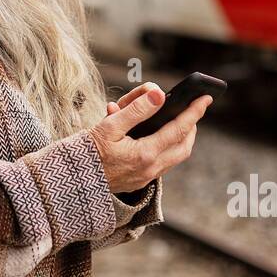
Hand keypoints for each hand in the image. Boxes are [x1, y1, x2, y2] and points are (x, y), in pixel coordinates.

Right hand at [89, 81, 212, 193]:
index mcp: (145, 154)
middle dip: (192, 128)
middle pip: (184, 147)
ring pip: (175, 158)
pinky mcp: (138, 182)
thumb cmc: (86, 152)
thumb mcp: (108, 125)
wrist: (70, 182)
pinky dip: (168, 149)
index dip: (194, 112)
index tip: (205, 99)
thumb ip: (136, 109)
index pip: (179, 130)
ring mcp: (145, 178)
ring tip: (178, 123)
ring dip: (181, 140)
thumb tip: (159, 94)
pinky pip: (163, 164)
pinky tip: (158, 138)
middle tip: (192, 111)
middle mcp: (149, 169)